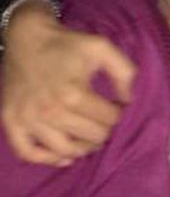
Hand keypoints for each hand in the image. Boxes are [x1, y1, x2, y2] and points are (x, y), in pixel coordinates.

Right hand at [1, 1, 135, 165]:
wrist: (26, 37)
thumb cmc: (66, 44)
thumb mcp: (102, 48)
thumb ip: (125, 72)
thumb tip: (130, 100)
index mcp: (73, 93)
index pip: (109, 121)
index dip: (119, 115)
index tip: (118, 109)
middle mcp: (49, 111)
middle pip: (91, 138)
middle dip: (105, 131)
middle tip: (105, 123)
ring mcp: (28, 119)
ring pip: (65, 150)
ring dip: (83, 148)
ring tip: (90, 138)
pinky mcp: (11, 121)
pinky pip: (28, 153)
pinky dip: (48, 159)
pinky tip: (64, 156)